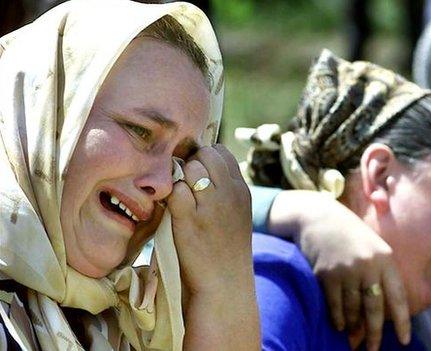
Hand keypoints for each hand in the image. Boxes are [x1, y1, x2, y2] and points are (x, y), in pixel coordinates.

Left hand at [167, 144, 257, 349]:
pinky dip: (170, 195)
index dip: (205, 158)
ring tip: (178, 199)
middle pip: (205, 154)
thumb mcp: (237, 215)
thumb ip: (224, 191)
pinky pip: (176, 189)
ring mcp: (210, 205)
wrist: (225, 286)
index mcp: (241, 190)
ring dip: (179, 178)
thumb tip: (200, 169)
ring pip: (191, 166)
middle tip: (184, 186)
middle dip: (191, 163)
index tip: (196, 175)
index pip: (222, 153)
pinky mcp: (189, 218)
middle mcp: (230, 193)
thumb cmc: (226, 253)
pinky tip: (171, 210)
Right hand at [269, 191, 410, 349]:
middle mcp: (367, 265)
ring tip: (354, 337)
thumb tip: (386, 305)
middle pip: (374, 309)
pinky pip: (334, 305)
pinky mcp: (325, 274)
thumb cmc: (349, 232)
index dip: (403, 321)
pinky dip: (337, 318)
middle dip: (375, 333)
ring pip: (353, 309)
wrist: (318, 216)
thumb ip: (382, 270)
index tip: (405, 340)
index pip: (398, 296)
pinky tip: (339, 325)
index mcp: (385, 258)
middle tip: (374, 349)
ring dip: (354, 327)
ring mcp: (345, 270)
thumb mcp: (373, 244)